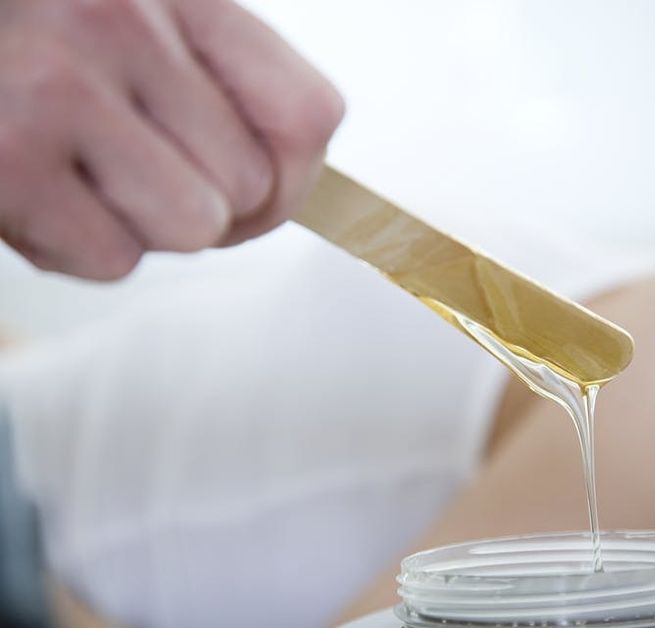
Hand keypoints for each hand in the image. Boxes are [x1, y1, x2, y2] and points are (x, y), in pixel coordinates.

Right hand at [0, 0, 343, 279]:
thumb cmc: (33, 43)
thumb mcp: (141, 26)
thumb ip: (221, 88)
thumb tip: (287, 192)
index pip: (307, 114)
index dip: (292, 180)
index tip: (255, 191)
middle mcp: (120, 21)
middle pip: (249, 188)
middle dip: (196, 202)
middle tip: (125, 167)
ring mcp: (57, 88)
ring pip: (191, 228)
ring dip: (137, 224)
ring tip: (76, 172)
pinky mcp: (4, 160)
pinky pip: (111, 260)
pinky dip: (73, 244)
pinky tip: (32, 190)